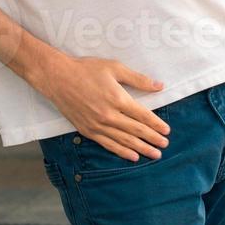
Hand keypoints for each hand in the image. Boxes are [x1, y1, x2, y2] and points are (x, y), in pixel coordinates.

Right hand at [35, 55, 170, 160]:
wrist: (57, 78)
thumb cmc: (86, 69)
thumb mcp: (114, 68)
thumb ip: (138, 79)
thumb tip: (159, 86)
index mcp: (117, 99)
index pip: (142, 116)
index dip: (156, 124)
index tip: (167, 130)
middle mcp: (109, 115)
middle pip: (136, 131)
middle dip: (153, 139)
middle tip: (165, 145)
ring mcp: (97, 125)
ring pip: (124, 141)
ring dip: (141, 148)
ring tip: (154, 154)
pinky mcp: (87, 131)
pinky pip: (108, 145)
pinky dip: (122, 152)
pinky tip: (133, 156)